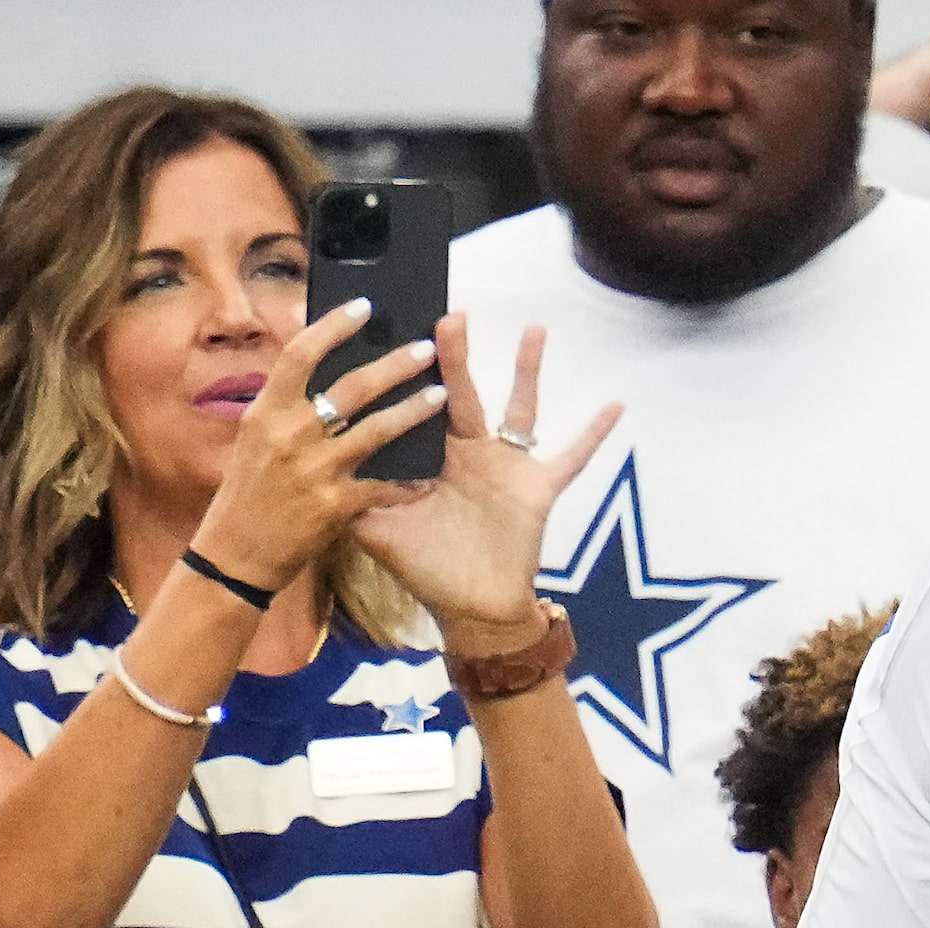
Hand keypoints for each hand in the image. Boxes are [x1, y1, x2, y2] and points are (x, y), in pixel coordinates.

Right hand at [191, 298, 453, 590]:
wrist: (237, 553)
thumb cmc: (250, 492)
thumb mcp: (257, 438)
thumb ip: (286, 405)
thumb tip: (316, 364)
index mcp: (266, 412)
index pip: (301, 354)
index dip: (334, 326)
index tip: (365, 307)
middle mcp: (288, 435)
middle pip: (350, 387)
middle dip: (394, 365)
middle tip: (426, 348)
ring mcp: (313, 470)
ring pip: (375, 430)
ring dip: (413, 411)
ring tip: (442, 396)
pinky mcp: (334, 506)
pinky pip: (382, 486)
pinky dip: (407, 482)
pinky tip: (429, 475)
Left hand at [349, 317, 619, 655]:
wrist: (472, 610)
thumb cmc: (427, 570)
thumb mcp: (377, 531)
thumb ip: (351, 495)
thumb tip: (313, 464)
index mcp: (431, 457)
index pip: (416, 404)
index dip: (405, 373)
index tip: (394, 332)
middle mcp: (470, 453)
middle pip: (462, 392)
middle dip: (454, 355)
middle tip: (448, 314)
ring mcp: (507, 467)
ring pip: (518, 409)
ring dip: (528, 371)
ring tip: (534, 330)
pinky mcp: (538, 488)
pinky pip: (572, 457)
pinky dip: (595, 434)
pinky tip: (616, 407)